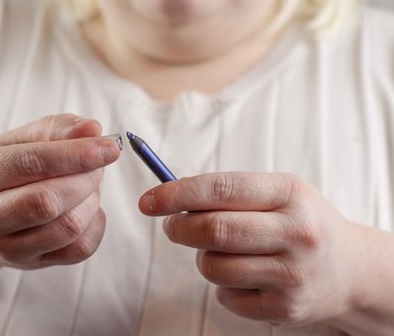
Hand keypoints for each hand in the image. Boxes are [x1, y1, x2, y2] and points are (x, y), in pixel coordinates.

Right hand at [0, 114, 120, 268]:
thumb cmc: (7, 170)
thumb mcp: (21, 140)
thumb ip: (57, 129)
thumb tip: (93, 128)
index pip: (31, 164)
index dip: (76, 155)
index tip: (110, 148)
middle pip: (48, 201)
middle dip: (85, 179)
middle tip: (97, 166)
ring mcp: (6, 247)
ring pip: (68, 228)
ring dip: (91, 201)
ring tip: (87, 186)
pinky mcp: (31, 264)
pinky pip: (80, 249)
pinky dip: (95, 224)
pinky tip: (86, 209)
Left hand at [139, 172, 362, 325]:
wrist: (348, 269)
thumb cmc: (299, 223)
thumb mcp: (278, 193)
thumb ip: (229, 193)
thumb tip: (170, 200)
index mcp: (290, 193)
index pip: (222, 189)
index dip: (178, 194)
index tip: (149, 201)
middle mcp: (296, 233)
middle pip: (214, 231)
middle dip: (179, 228)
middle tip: (172, 226)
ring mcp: (292, 274)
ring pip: (213, 266)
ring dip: (203, 258)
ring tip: (223, 252)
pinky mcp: (285, 308)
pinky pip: (225, 297)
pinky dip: (222, 285)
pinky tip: (245, 276)